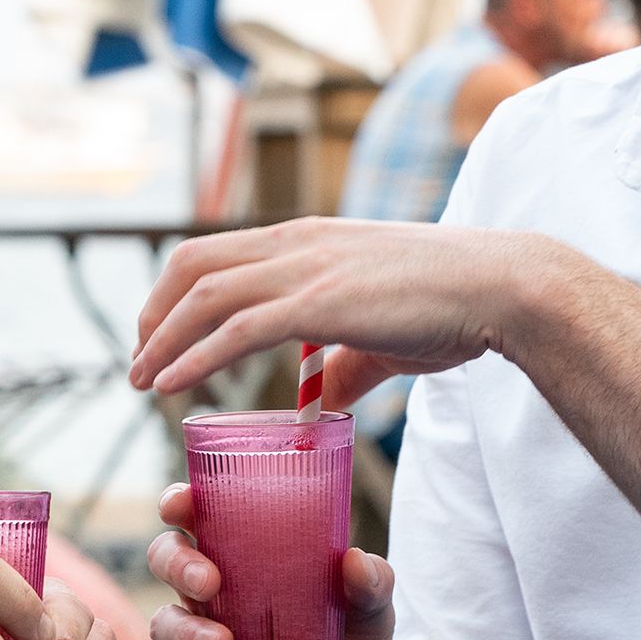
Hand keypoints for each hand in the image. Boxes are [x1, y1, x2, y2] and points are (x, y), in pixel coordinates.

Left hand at [127, 219, 556, 398]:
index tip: (156, 337)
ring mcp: (306, 270)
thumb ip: (345, 362)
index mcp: (304, 240)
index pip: (212, 253)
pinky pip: (238, 330)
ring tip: (141, 381)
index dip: (171, 295)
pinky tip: (171, 385)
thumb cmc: (452, 306)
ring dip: (162, 340)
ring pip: (205, 297)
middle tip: (139, 363)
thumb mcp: (382, 332)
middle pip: (190, 266)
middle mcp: (295, 244)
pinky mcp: (322, 304)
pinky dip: (195, 356)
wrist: (502, 286)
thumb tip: (323, 399)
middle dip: (152, 314)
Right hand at [145, 483, 411, 639]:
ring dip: (184, 627)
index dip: (182, 505)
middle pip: (168, 561)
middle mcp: (219, 601)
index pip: (205, 522)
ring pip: (165, 620)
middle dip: (176, 561)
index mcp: (252, 568)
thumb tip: (358, 560)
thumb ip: (373, 596)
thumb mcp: (374, 634)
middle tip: (209, 581)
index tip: (181, 504)